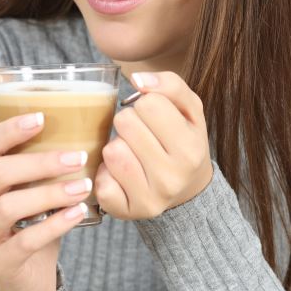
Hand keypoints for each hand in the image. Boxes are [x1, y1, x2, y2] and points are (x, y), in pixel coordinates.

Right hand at [0, 106, 91, 290]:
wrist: (25, 276)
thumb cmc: (26, 220)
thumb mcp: (20, 183)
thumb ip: (10, 148)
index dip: (9, 130)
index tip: (42, 118)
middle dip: (39, 162)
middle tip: (77, 157)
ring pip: (8, 207)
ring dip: (49, 193)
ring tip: (82, 186)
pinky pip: (25, 241)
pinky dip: (54, 225)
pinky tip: (77, 214)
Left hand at [95, 72, 213, 219]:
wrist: (186, 191)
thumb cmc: (183, 141)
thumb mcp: (189, 110)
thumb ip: (170, 85)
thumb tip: (138, 78)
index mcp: (190, 148)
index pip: (149, 103)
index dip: (146, 105)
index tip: (154, 118)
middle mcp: (173, 177)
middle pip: (125, 123)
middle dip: (129, 123)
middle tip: (141, 136)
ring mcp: (150, 198)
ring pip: (111, 151)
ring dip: (117, 146)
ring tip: (132, 153)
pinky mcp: (126, 211)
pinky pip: (100, 181)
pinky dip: (106, 173)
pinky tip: (121, 174)